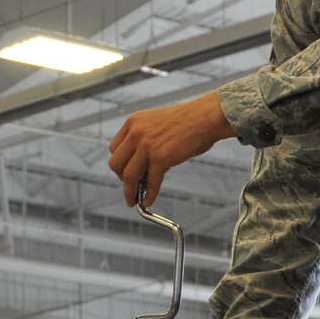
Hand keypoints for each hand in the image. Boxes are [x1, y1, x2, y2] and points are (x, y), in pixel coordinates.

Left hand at [106, 91, 235, 207]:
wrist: (205, 117)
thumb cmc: (187, 121)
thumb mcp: (156, 124)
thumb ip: (145, 140)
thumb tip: (142, 167)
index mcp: (133, 122)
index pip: (114, 148)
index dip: (120, 163)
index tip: (125, 172)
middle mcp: (136, 133)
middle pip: (116, 163)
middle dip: (121, 178)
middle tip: (130, 186)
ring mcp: (147, 146)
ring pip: (128, 176)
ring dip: (129, 192)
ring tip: (133, 201)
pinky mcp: (161, 158)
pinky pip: (150, 182)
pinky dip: (149, 195)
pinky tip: (149, 201)